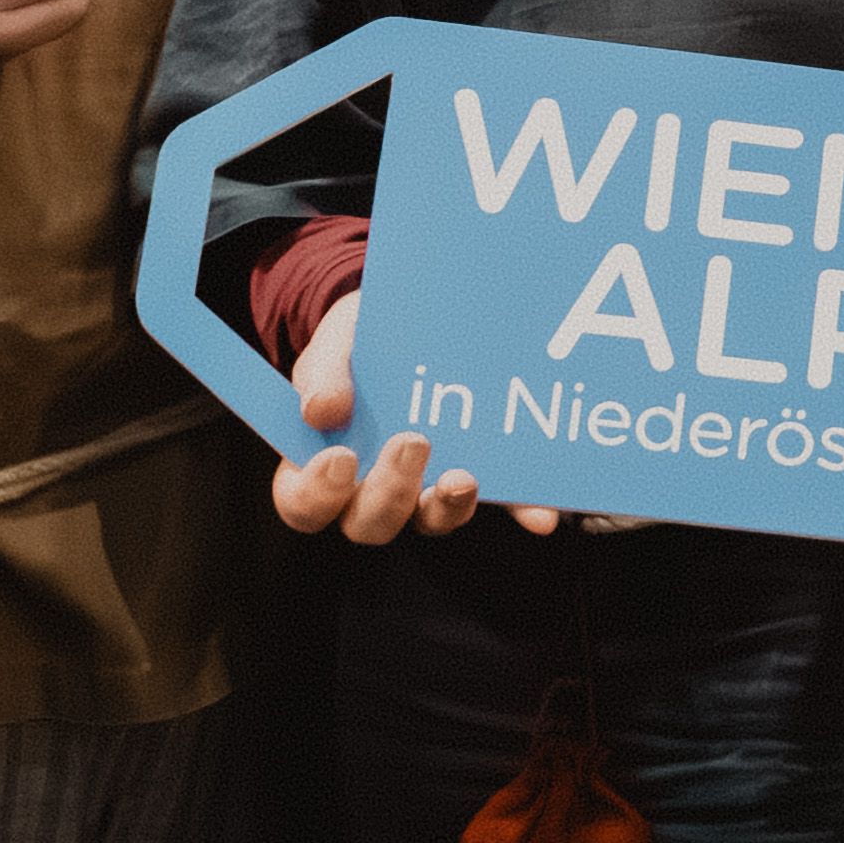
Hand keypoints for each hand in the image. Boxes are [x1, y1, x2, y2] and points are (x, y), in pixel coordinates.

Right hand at [265, 282, 498, 546]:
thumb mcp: (333, 345)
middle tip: (411, 442)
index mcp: (320, 467)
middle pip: (370, 522)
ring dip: (449, 507)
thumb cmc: (356, 345)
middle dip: (391, 492)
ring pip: (431, 520)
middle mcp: (371, 490)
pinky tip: (539, 515)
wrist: (404, 320)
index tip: (341, 457)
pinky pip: (498, 506)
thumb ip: (323, 374)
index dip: (318, 494)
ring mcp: (425, 489)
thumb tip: (321, 410)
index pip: (304, 504)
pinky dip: (519, 512)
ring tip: (464, 477)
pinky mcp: (474, 478)